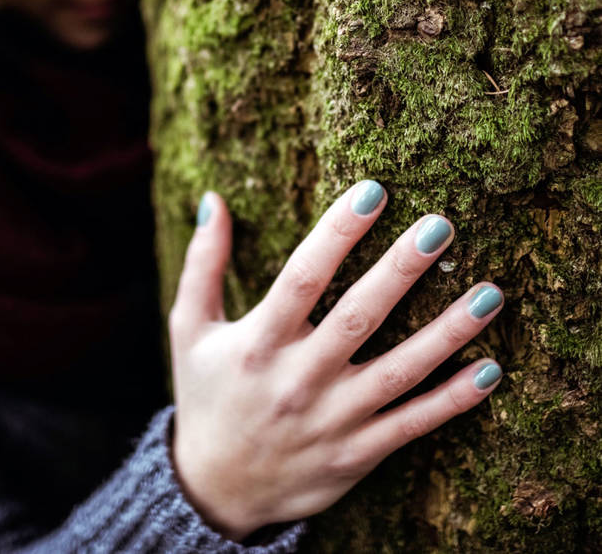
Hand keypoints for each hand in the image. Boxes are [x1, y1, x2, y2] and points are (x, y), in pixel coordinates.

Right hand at [168, 181, 502, 540]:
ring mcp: (333, 420)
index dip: (336, 233)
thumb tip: (212, 200)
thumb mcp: (190, 327)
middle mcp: (299, 379)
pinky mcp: (358, 453)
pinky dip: (453, 401)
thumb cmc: (205, 392)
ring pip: (400, 372)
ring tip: (489, 293)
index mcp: (258, 343)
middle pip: (357, 316)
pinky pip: (412, 425)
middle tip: (440, 228)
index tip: (372, 193)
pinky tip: (489, 369)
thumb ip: (203, 263)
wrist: (216, 486)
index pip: (301, 278)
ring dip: (447, 333)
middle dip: (400, 270)